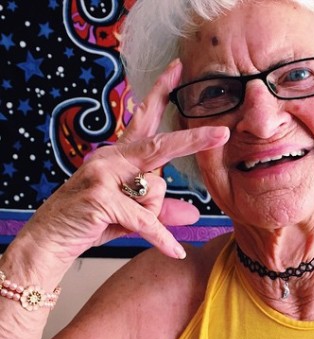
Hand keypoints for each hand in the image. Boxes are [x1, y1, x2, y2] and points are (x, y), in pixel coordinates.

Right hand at [24, 59, 228, 261]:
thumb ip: (161, 211)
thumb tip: (194, 215)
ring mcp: (102, 175)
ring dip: (151, 216)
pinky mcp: (102, 198)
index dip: (160, 93)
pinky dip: (161, 239)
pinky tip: (174, 251)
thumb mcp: (131, 215)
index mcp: (117, 156)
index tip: (178, 70)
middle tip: (221, 133)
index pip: (143, 120)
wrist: (50, 240)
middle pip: (160, 146)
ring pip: (155, 192)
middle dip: (192, 141)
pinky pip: (147, 220)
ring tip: (123, 223)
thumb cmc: (90, 223)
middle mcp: (110, 158)